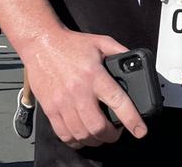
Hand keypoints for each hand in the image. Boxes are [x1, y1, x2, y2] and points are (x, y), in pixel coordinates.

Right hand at [22, 27, 146, 148]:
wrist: (41, 44)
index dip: (131, 119)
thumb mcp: (100, 41)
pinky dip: (75, 141)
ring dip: (94, 140)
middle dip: (111, 135)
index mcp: (94, 75)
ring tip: (100, 135)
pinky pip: (63, 134)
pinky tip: (81, 136)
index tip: (140, 131)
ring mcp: (62, 102)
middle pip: (97, 126)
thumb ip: (119, 51)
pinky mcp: (50, 109)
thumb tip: (135, 60)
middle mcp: (78, 92)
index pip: (117, 101)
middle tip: (116, 133)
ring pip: (81, 134)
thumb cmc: (70, 44)